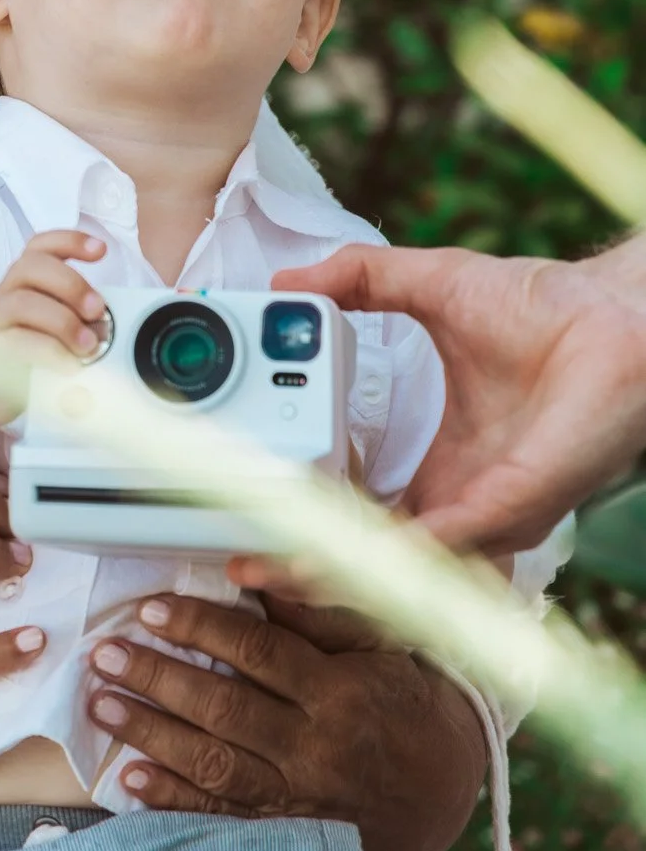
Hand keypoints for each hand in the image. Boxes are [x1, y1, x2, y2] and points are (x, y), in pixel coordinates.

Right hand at [0, 231, 107, 418]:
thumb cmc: (25, 360)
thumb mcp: (55, 332)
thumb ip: (76, 319)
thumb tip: (105, 325)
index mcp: (24, 284)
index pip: (40, 247)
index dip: (69, 241)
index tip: (100, 251)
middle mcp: (5, 295)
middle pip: (31, 266)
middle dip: (71, 284)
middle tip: (98, 310)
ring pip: (21, 303)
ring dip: (62, 321)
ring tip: (88, 346)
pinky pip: (15, 343)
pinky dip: (49, 352)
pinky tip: (70, 365)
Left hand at [86, 592, 486, 850]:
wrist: (443, 790)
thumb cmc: (401, 699)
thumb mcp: (379, 645)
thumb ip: (317, 610)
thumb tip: (253, 571)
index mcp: (341, 691)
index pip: (257, 652)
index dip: (199, 627)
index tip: (150, 609)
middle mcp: (318, 748)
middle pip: (224, 710)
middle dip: (157, 678)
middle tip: (106, 654)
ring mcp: (302, 798)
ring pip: (215, 765)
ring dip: (150, 734)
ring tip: (101, 706)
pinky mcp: (290, 833)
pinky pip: (225, 817)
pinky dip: (175, 800)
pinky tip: (132, 780)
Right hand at [276, 239, 645, 553]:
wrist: (617, 316)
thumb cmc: (545, 309)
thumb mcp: (429, 287)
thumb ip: (358, 279)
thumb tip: (289, 278)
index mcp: (447, 469)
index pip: (365, 516)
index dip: (307, 519)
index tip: (249, 510)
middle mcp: (465, 505)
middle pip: (374, 560)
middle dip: (303, 568)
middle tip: (241, 558)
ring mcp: (487, 513)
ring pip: (398, 568)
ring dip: (330, 572)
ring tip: (269, 567)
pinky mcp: (508, 507)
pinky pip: (436, 545)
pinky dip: (382, 553)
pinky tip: (333, 549)